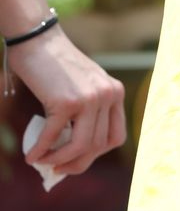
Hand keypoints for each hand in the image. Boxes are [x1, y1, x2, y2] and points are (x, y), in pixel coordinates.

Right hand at [8, 26, 125, 172]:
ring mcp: (90, 98)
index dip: (96, 154)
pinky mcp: (66, 101)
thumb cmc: (55, 67)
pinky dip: (40, 150)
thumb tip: (72, 154)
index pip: (116, 137)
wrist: (39, 40)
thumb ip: (85, 114)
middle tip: (56, 169)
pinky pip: (54, 137)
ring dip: (59, 160)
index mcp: (116, 92)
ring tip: (43, 162)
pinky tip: (31, 156)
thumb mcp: (82, 87)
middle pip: (97, 146)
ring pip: (80, 146)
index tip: (78, 160)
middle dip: (76, 163)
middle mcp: (108, 95)